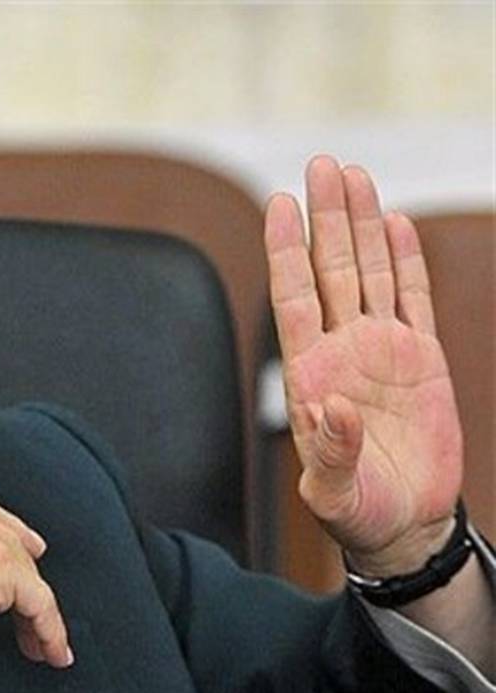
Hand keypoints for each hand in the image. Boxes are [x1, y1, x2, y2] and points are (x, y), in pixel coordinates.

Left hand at [264, 155, 463, 574]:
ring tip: (352, 174)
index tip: (279, 204)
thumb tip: (328, 407)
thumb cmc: (356, 512)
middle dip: (326, 217)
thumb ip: (330, 451)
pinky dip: (404, 261)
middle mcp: (341, 350)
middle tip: (322, 164)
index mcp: (309, 374)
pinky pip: (412, 298)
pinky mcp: (420, 358)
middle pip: (330, 270)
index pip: (293, 298)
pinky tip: (394, 224)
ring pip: (368, 272)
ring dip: (360, 225)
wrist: (403, 522)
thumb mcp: (333, 492)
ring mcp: (380, 349)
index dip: (286, 250)